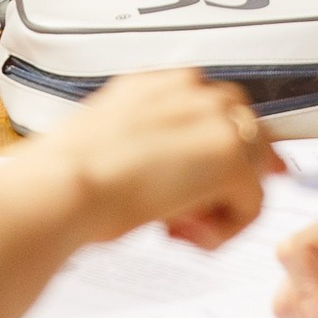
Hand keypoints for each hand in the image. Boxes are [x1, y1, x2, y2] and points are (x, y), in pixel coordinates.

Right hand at [40, 68, 274, 251]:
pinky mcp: (231, 157)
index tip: (220, 179)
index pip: (217, 107)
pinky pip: (253, 205)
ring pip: (254, 170)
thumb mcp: (114, 143)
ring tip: (179, 227)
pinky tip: (185, 233)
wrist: (62, 186)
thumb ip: (155, 145)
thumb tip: (181, 171)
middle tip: (186, 215)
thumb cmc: (69, 174)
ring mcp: (216, 119)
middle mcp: (191, 90)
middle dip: (226, 179)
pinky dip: (225, 231)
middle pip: (247, 133)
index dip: (223, 150)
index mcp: (159, 83)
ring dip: (222, 207)